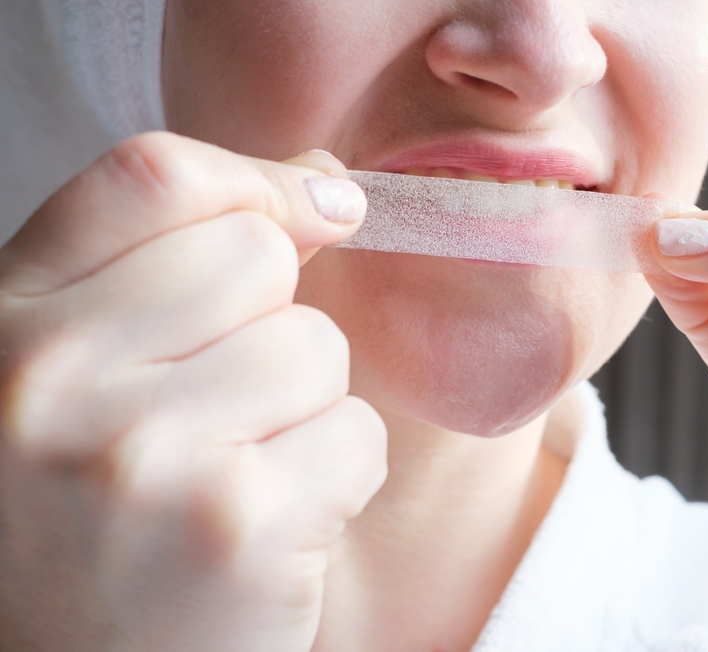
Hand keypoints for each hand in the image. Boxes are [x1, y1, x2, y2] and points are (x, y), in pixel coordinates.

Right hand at [0, 133, 386, 651]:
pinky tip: (269, 529)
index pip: (151, 176)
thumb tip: (323, 181)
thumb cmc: (99, 525)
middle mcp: (49, 379)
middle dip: (274, 324)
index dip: (257, 181)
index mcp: (4, 326)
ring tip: (236, 478)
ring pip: (318, 348)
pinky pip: (358, 434)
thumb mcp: (86, 380)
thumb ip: (177, 265)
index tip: (320, 209)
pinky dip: (338, 479)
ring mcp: (142, 452)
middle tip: (223, 412)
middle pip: (256, 255)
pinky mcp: (237, 524)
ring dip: (305, 411)